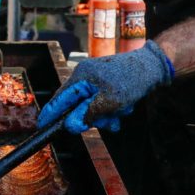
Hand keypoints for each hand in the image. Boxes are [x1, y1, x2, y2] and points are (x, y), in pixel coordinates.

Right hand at [37, 41, 174, 133]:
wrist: (153, 67)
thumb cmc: (132, 80)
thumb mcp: (110, 101)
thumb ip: (87, 114)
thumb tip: (69, 126)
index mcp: (81, 77)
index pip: (60, 99)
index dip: (51, 113)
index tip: (42, 126)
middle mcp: (85, 77)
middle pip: (77, 106)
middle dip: (92, 117)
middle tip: (108, 120)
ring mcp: (95, 80)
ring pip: (92, 107)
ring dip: (106, 114)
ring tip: (121, 111)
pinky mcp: (105, 84)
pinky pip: (102, 103)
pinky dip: (112, 109)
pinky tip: (124, 108)